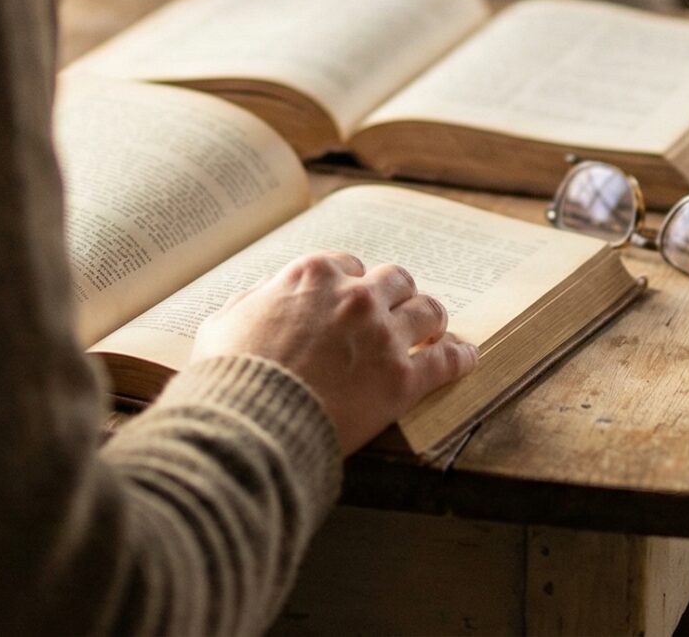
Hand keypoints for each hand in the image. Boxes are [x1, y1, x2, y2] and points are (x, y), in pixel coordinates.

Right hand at [191, 252, 478, 453]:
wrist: (250, 423)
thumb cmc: (229, 376)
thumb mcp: (222, 324)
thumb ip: (248, 303)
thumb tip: (256, 300)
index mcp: (311, 275)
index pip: (348, 265)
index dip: (353, 282)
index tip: (354, 297)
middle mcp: (354, 296)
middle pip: (395, 281)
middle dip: (397, 294)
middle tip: (398, 310)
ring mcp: (383, 336)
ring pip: (428, 310)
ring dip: (432, 318)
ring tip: (435, 329)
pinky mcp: (403, 379)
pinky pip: (447, 359)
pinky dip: (460, 356)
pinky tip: (466, 357)